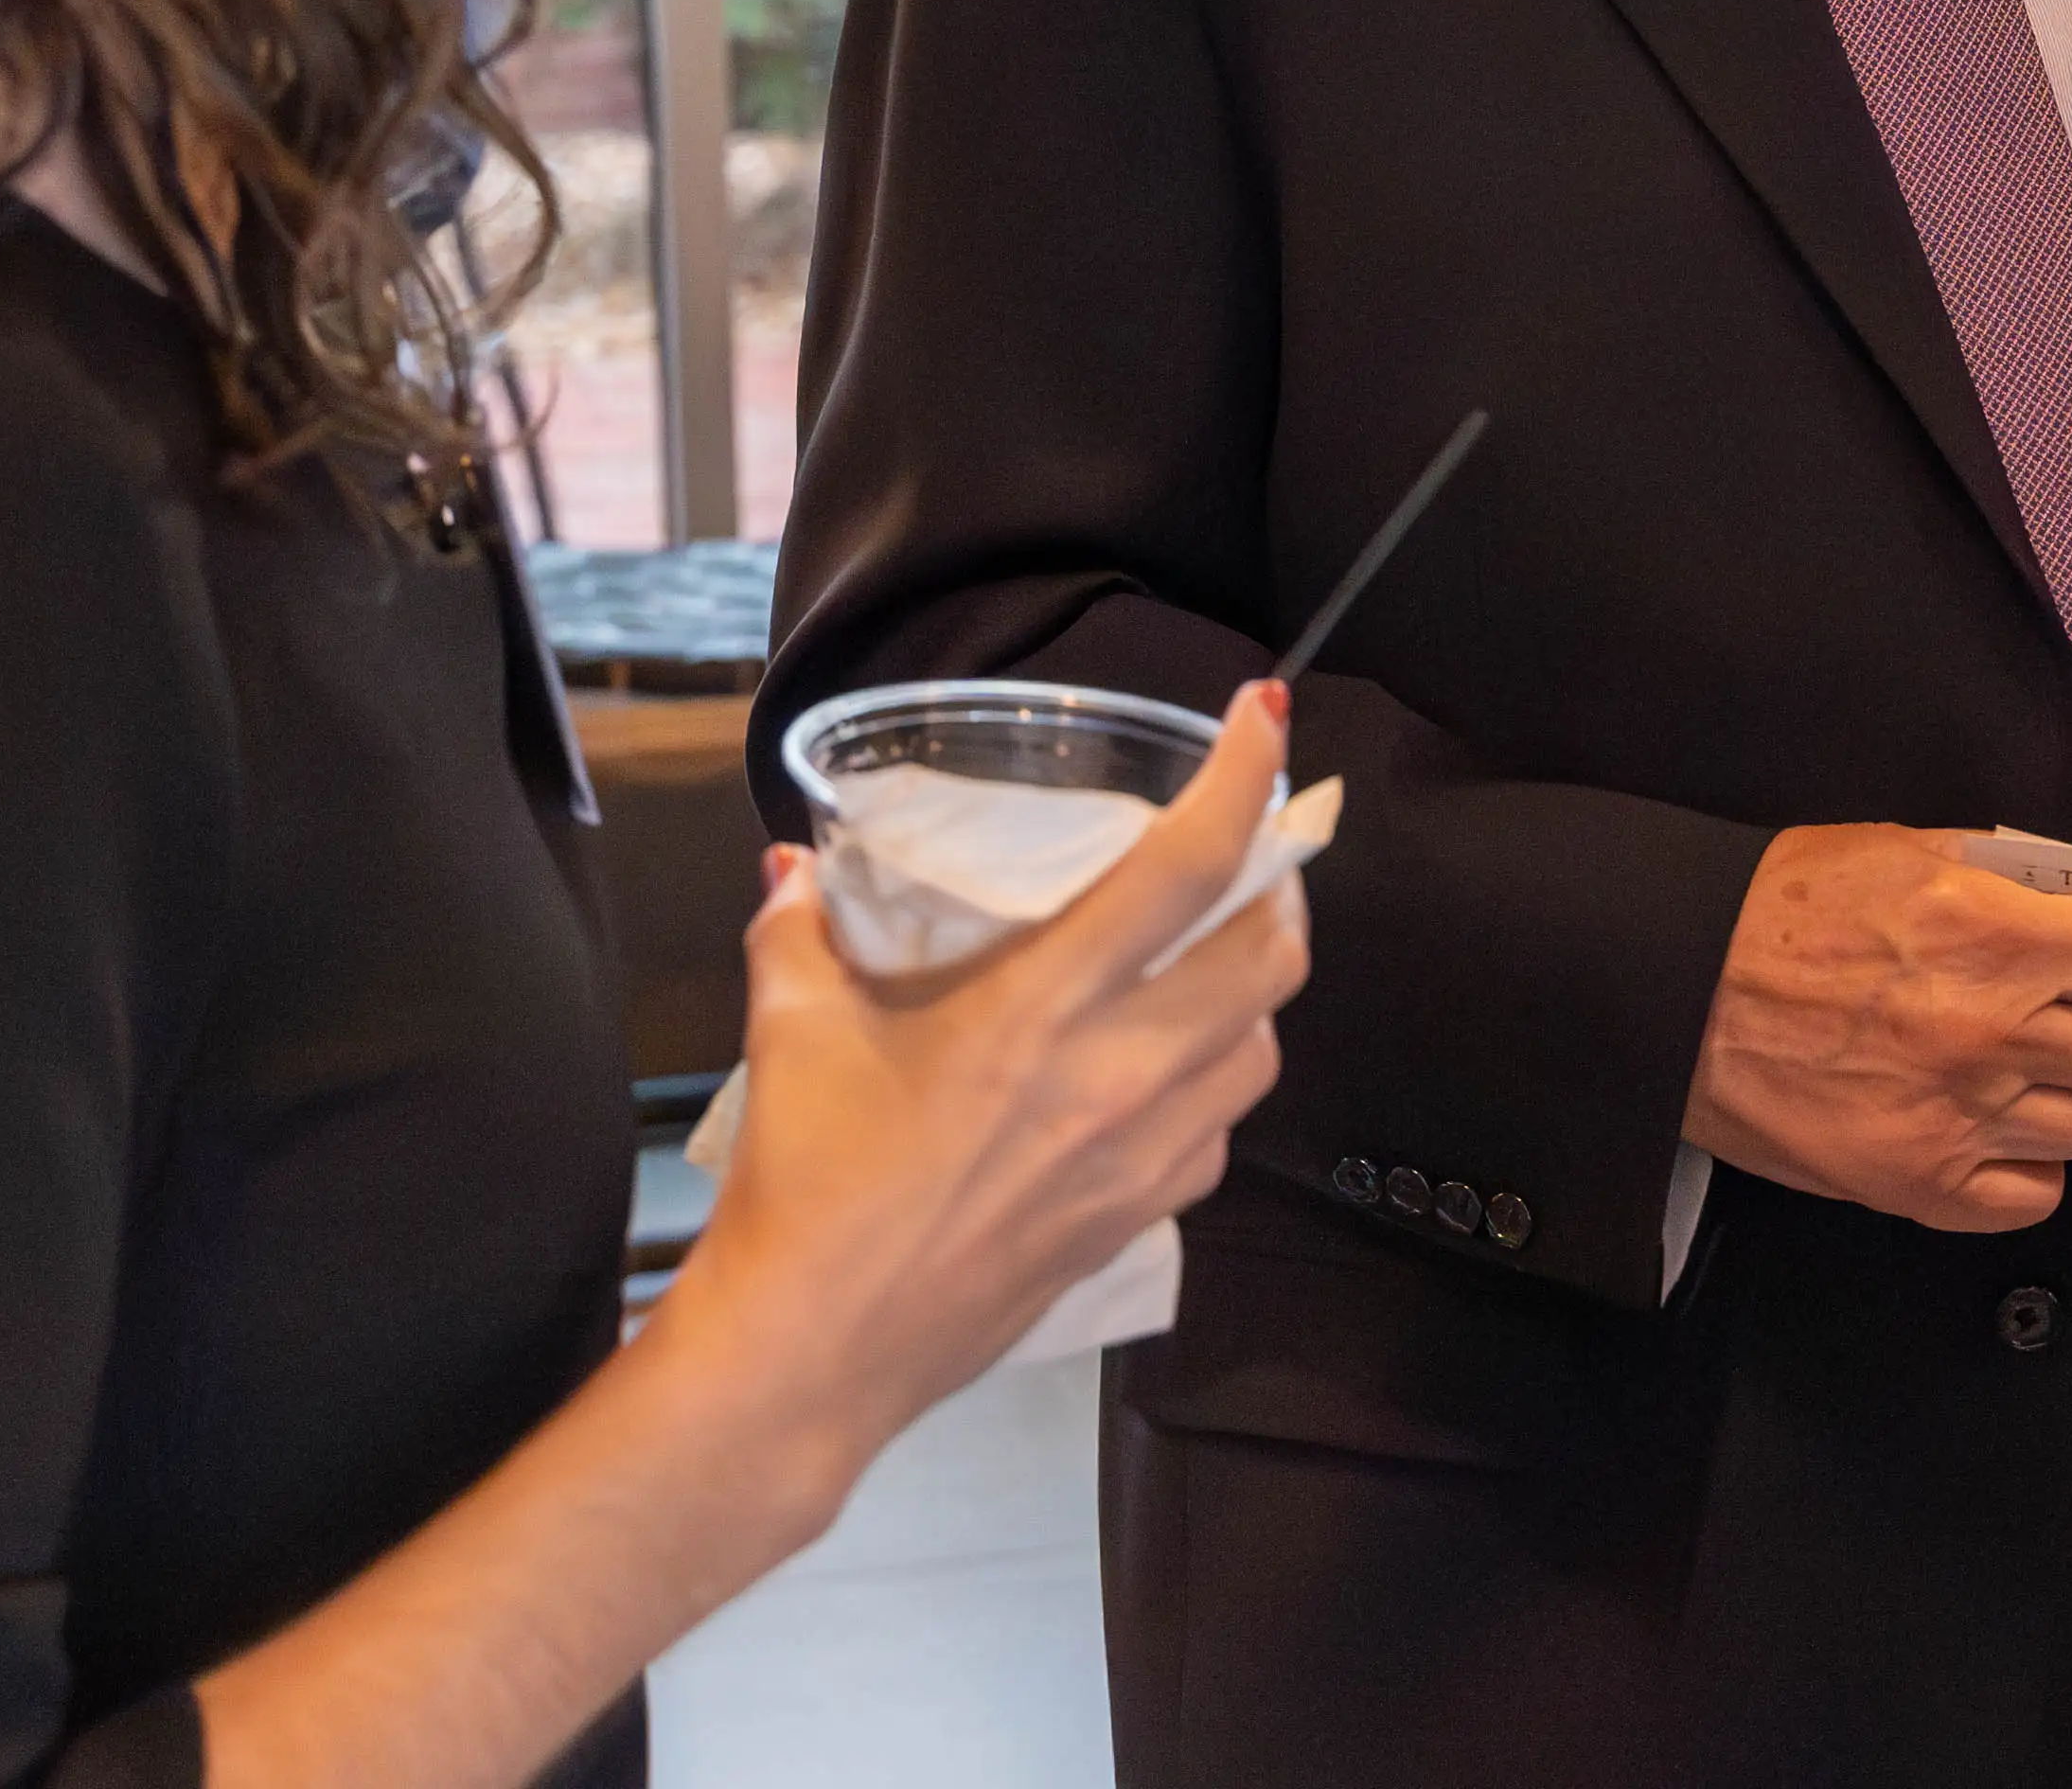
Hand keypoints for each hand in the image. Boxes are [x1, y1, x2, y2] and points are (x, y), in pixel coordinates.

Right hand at [643, 688, 1306, 1522]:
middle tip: (1247, 851)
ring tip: (1220, 956)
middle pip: (1269, 958)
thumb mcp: (793, 1030)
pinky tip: (1171, 1073)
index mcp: (1043, 1010)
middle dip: (1278, 887)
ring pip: (1262, 1050)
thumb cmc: (803, 1183)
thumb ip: (800, 929)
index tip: (1269, 714)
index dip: (1245, 780)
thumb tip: (793, 861)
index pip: (1187, 870)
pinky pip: (1221, 1136)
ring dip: (1258, 991)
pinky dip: (1217, 1086)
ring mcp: (1139, 1160)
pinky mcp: (1136, 1225)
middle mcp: (1118, 1078)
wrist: (813, 1357)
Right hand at [1682, 826, 2071, 1234]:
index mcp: (1993, 936)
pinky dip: (2035, 1168)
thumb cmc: (1781, 909)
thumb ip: (2008, 884)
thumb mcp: (1906, 852)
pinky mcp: (1918, 1185)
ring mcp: (1959, 1119)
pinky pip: (2030, 1196)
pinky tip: (2014, 1133)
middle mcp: (1992, 1033)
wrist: (1674, 993)